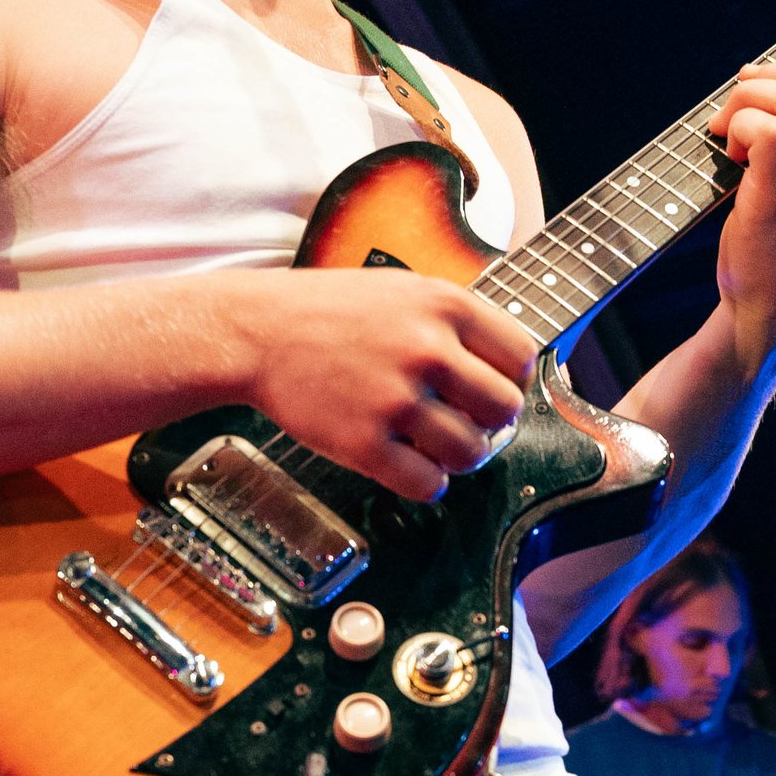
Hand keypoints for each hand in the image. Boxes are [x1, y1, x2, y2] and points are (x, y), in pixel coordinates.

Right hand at [229, 267, 535, 499]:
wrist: (256, 333)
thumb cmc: (328, 312)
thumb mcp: (402, 290)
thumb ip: (454, 320)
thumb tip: (508, 369)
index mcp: (443, 305)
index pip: (519, 357)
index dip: (510, 381)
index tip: (489, 392)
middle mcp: (427, 349)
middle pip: (504, 409)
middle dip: (490, 424)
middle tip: (465, 424)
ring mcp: (395, 398)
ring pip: (471, 453)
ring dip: (459, 458)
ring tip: (434, 446)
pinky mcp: (364, 443)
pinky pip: (427, 485)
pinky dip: (426, 483)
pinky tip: (408, 465)